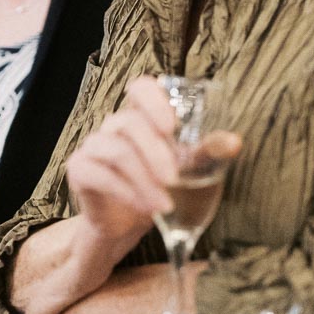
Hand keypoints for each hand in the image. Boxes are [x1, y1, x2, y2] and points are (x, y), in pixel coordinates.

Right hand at [66, 75, 240, 241]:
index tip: (171, 127)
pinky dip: (124, 191)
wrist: (130, 226)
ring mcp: (94, 146)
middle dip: (154, 152)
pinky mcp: (79, 170)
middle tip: (173, 180)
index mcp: (142, 117)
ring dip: (142, 179)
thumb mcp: (192, 170)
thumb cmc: (164, 188)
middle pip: (129, 122)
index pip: (140, 87)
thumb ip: (208, 152)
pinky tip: (143, 207)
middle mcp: (115, 126)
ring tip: (162, 204)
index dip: (153, 99)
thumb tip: (234, 142)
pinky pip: (97, 173)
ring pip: (114, 150)